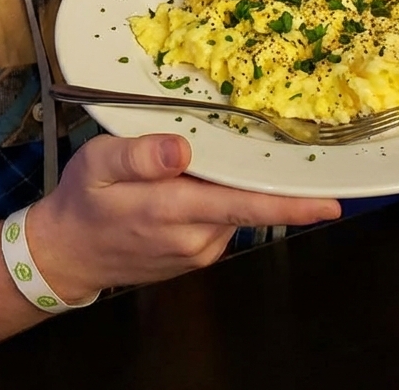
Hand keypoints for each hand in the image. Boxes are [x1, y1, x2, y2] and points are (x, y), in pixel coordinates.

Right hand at [28, 133, 340, 301]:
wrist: (67, 253)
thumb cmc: (82, 200)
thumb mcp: (97, 163)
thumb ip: (139, 155)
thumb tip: (181, 150)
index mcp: (172, 210)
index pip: (243, 205)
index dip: (289, 204)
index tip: (331, 203)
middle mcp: (195, 238)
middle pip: (249, 203)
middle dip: (273, 179)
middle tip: (293, 145)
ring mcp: (199, 251)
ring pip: (236, 208)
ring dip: (239, 184)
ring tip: (221, 152)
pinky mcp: (198, 254)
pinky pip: (223, 218)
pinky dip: (224, 197)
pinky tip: (203, 179)